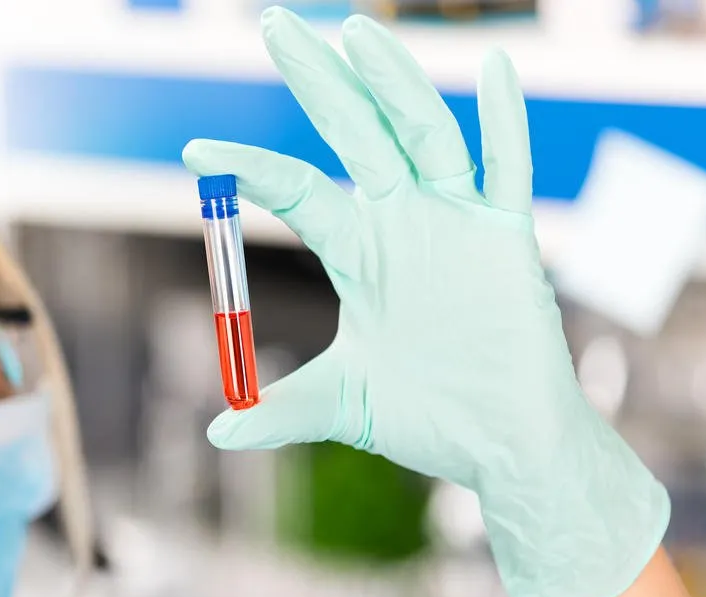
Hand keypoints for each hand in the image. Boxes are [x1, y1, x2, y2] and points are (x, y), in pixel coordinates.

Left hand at [184, 8, 668, 596]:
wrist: (500, 444)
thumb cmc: (425, 419)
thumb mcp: (341, 406)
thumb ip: (281, 412)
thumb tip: (217, 434)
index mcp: (358, 251)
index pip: (297, 191)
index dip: (249, 168)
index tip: (196, 152)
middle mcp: (403, 223)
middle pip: (355, 134)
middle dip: (317, 80)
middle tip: (273, 23)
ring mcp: (457, 223)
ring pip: (422, 134)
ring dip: (392, 82)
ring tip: (356, 32)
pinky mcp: (510, 239)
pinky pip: (509, 170)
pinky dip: (505, 120)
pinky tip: (495, 67)